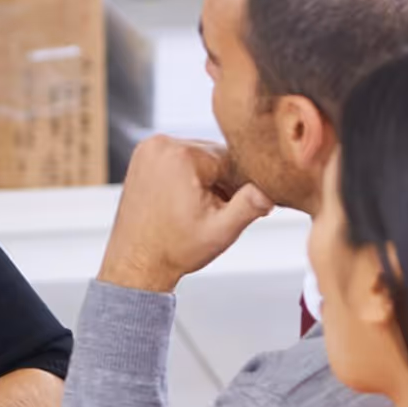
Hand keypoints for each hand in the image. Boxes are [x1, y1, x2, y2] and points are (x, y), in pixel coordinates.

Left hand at [98, 136, 272, 293]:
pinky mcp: (141, 157)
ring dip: (204, 180)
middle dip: (220, 182)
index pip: (231, 160)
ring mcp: (147, 149)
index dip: (237, 187)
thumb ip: (249, 206)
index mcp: (182, 155)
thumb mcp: (220, 231)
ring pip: (198, 157)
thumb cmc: (175, 249)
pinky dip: (187, 176)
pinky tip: (182, 202)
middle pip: (213, 156)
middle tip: (212, 212)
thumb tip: (271, 189)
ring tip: (194, 210)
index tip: (230, 210)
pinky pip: (178, 159)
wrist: (136, 262)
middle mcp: (161, 144)